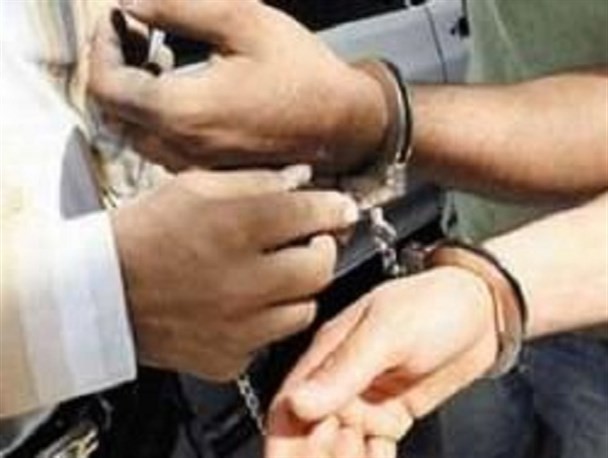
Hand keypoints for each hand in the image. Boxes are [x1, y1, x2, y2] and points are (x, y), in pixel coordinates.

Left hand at [89, 0, 386, 171]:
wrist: (343, 125)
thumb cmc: (302, 73)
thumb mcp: (245, 23)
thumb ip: (178, 8)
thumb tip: (131, 2)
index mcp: (185, 111)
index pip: (107, 87)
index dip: (101, 47)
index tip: (118, 19)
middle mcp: (180, 147)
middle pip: (113, 111)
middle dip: (114, 66)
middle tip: (136, 32)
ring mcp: (193, 164)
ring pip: (133, 130)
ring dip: (133, 90)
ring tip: (156, 56)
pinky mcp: (207, 169)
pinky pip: (158, 144)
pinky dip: (152, 112)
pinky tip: (178, 86)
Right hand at [112, 166, 359, 380]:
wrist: (99, 291)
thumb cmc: (142, 233)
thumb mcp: (194, 187)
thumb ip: (255, 181)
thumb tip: (301, 180)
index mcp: (236, 227)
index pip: (312, 214)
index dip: (335, 208)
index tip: (342, 209)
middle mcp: (243, 281)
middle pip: (321, 267)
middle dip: (322, 249)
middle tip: (308, 241)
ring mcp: (238, 327)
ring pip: (304, 308)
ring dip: (298, 288)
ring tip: (272, 275)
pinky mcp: (228, 358)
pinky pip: (269, 339)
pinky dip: (265, 321)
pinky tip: (242, 305)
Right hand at [265, 267, 498, 457]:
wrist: (483, 308)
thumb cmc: (434, 303)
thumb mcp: (387, 332)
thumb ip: (343, 369)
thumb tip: (298, 402)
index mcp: (328, 353)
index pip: (289, 405)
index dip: (285, 439)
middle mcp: (343, 379)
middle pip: (311, 431)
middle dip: (316, 454)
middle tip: (343, 455)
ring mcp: (368, 398)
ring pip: (340, 444)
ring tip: (366, 455)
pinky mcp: (393, 412)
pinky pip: (373, 449)